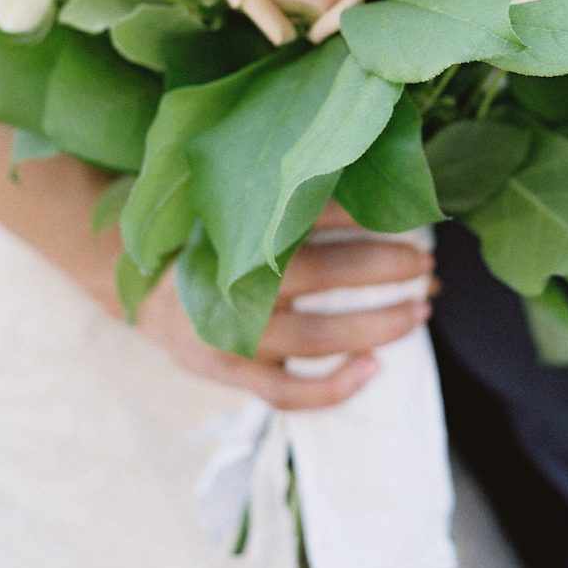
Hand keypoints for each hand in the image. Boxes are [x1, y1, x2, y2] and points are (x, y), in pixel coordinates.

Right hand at [134, 206, 436, 412]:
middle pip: (318, 272)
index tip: (404, 214)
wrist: (141, 289)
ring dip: (374, 324)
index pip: (304, 217)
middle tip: (426, 263)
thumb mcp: (232, 207)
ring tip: (419, 310)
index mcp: (231, 229)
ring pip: (312, 336)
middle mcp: (229, 281)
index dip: (358, 215)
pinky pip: (286, 392)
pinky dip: (333, 387)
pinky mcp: (229, 372)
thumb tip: (361, 175)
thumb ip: (284, 198)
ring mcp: (229, 334)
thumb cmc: (204, 239)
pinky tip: (374, 369)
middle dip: (381, 268)